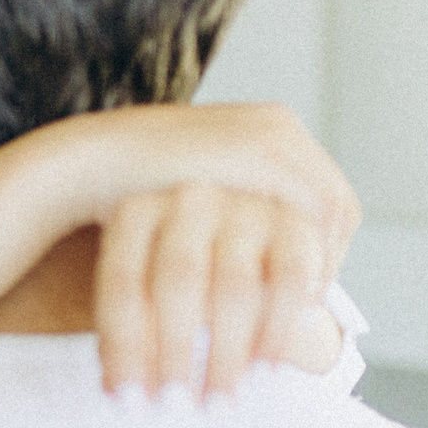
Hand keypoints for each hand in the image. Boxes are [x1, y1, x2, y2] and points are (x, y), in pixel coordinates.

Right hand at [46, 102, 359, 271]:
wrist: (91, 164)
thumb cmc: (131, 194)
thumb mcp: (198, 203)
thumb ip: (231, 220)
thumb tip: (257, 265)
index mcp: (268, 130)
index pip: (324, 196)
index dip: (322, 249)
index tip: (300, 290)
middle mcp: (278, 124)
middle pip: (336, 203)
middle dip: (327, 258)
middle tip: (306, 303)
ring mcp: (271, 133)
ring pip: (331, 208)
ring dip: (320, 260)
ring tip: (297, 302)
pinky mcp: (256, 149)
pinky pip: (309, 208)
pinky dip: (305, 250)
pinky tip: (282, 285)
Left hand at [94, 183, 334, 397]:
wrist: (242, 221)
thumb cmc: (176, 271)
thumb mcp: (141, 284)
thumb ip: (128, 328)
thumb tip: (117, 392)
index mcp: (137, 211)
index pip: (122, 282)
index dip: (123, 347)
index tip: (129, 402)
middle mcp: (190, 198)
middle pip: (178, 281)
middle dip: (174, 353)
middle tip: (175, 409)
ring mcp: (247, 206)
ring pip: (235, 287)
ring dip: (225, 355)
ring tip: (218, 405)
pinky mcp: (297, 222)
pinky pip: (290, 283)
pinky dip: (276, 334)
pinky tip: (263, 373)